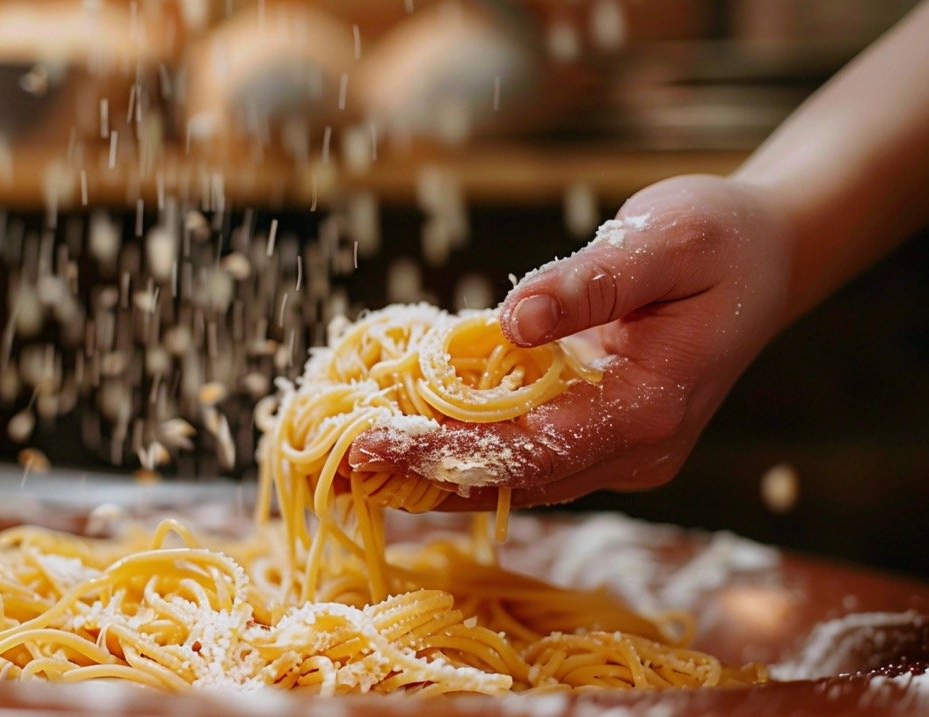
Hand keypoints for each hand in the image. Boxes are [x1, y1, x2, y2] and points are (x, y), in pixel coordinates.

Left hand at [348, 174, 794, 508]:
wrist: (764, 255)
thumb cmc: (718, 236)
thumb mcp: (664, 240)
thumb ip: (591, 283)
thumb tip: (513, 320)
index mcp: (652, 406)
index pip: (536, 449)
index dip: (450, 452)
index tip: (376, 447)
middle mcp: (637, 447)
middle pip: (516, 477)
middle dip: (424, 474)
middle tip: (339, 468)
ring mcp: (622, 450)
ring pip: (516, 479)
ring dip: (436, 474)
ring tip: (355, 468)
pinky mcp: (603, 438)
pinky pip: (526, 457)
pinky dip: (466, 453)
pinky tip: (406, 446)